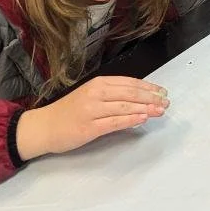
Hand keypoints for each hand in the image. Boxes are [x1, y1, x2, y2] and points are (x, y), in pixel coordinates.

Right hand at [15, 76, 168, 160]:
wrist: (43, 127)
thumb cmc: (68, 112)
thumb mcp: (90, 96)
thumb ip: (111, 95)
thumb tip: (138, 98)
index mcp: (98, 83)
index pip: (129, 83)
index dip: (148, 87)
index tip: (162, 91)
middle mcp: (96, 94)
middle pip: (130, 93)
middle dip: (151, 97)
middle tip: (166, 102)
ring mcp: (92, 110)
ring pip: (125, 107)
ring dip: (146, 109)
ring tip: (160, 111)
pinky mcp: (89, 127)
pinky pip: (115, 122)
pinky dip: (131, 120)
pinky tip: (143, 119)